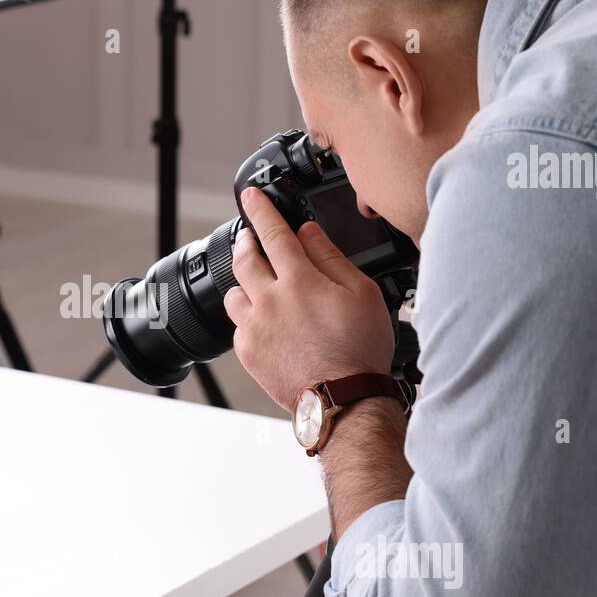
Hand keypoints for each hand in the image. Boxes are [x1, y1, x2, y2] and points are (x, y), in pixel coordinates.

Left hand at [223, 186, 395, 411]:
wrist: (343, 400)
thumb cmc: (359, 350)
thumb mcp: (361, 294)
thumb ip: (331, 258)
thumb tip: (308, 233)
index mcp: (299, 281)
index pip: (272, 232)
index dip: (260, 209)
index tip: (250, 196)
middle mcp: (269, 300)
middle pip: (244, 258)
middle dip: (246, 241)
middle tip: (251, 237)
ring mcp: (254, 327)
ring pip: (234, 293)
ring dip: (244, 283)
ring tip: (261, 287)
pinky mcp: (248, 352)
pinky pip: (238, 326)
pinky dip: (249, 318)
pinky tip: (267, 324)